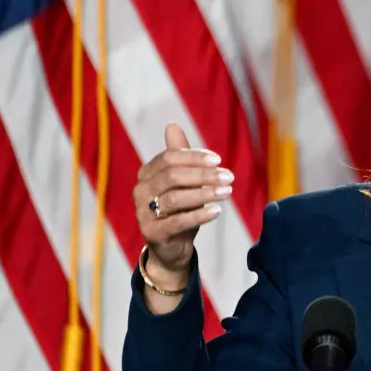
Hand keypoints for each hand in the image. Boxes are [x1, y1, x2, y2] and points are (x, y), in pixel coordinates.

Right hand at [133, 123, 232, 286]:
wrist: (171, 246)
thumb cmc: (180, 208)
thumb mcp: (182, 181)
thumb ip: (180, 155)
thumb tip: (172, 124)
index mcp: (147, 173)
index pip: (169, 157)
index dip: (194, 157)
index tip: (219, 160)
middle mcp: (141, 191)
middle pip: (173, 176)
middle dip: (204, 175)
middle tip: (229, 177)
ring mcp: (143, 213)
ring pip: (175, 198)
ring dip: (205, 193)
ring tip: (227, 192)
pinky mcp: (152, 233)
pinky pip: (177, 222)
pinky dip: (199, 215)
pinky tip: (217, 211)